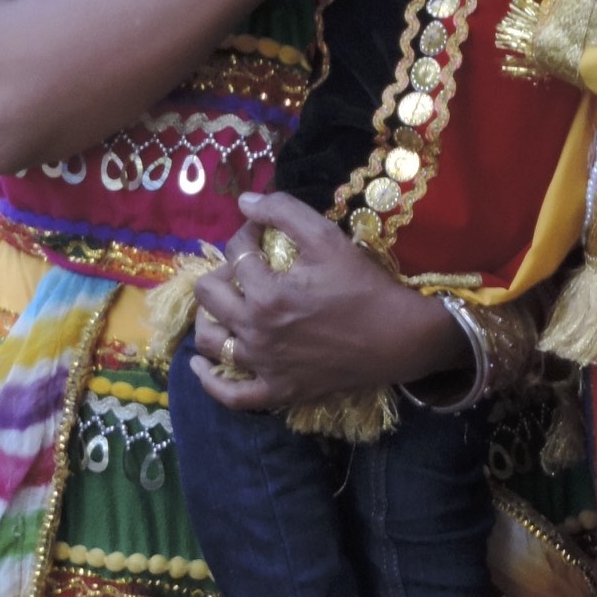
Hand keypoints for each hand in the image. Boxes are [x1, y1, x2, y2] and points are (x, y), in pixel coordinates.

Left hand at [188, 192, 466, 410]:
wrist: (398, 337)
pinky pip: (231, 395)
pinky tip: (199, 366)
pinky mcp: (278, 392)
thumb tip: (245, 201)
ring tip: (219, 305)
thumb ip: (283, 212)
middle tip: (242, 268)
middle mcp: (257, 332)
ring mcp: (264, 366)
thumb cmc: (363, 285)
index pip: (235, 254)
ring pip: (210, 343)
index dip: (246, 235)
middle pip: (209, 296)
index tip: (262, 233)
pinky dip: (208, 382)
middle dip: (221, 272)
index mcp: (267, 293)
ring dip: (207, 318)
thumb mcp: (326, 237)